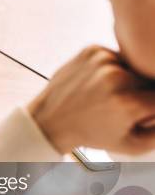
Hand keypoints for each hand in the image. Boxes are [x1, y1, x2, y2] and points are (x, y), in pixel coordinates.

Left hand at [28, 45, 154, 154]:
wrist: (50, 119)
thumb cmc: (91, 134)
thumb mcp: (132, 143)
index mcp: (127, 103)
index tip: (145, 109)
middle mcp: (115, 78)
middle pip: (150, 80)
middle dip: (145, 93)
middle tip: (127, 105)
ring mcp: (102, 61)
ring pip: (134, 66)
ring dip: (130, 78)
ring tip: (109, 95)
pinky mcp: (92, 51)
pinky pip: (117, 56)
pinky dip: (114, 68)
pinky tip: (99, 83)